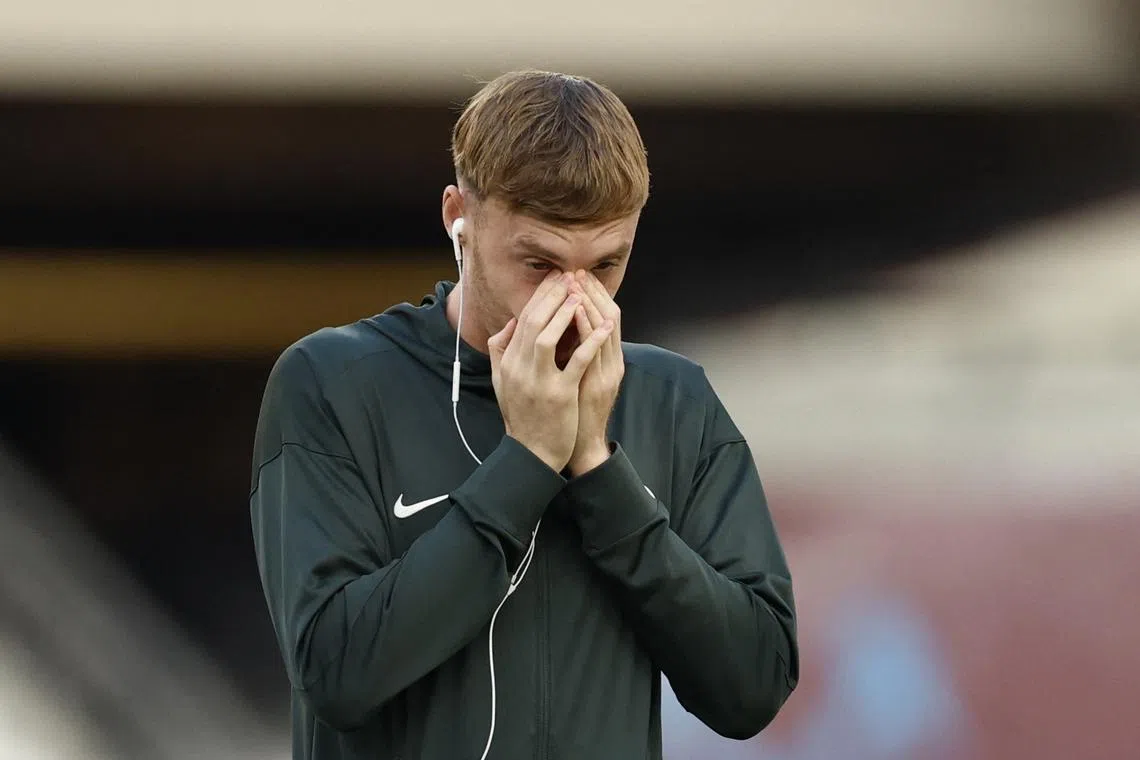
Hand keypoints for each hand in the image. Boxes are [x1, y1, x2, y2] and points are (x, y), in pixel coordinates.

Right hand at [488, 271, 614, 472]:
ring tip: (580, 294)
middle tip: (569, 276)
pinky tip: (604, 326)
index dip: (540, 296)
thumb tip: (508, 324)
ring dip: (564, 313)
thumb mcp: (502, 382)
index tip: (555, 279)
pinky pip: (575, 362)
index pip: (522, 319)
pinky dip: (590, 341)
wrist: (532, 453)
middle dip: (552, 296)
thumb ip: (501, 351)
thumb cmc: (522, 416)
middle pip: (532, 322)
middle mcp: (518, 369)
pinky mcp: (559, 395)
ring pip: (547, 337)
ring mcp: (538, 382)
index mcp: (508, 362)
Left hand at [567, 270, 623, 475]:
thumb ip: (576, 353)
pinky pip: (594, 349)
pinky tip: (575, 310)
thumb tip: (564, 327)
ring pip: (606, 327)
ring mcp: (608, 372)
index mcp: (606, 359)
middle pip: (609, 316)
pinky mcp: (599, 383)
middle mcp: (612, 362)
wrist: (580, 445)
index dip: (593, 294)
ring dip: (590, 301)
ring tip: (576, 281)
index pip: (604, 317)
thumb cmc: (574, 411)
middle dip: (593, 292)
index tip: (577, 275)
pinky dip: (586, 326)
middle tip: (578, 270)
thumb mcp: (577, 376)